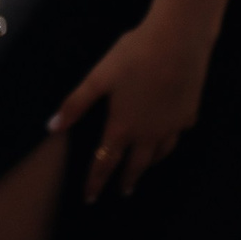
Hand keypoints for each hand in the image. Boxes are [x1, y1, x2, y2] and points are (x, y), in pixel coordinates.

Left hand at [50, 0, 232, 198]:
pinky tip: (170, 134)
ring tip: (145, 167)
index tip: (90, 198)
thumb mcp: (98, 77)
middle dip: (127, 179)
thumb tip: (51, 128)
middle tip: (123, 191)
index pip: (106, 161)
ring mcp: (172, 125)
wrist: (178, 40)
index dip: (96, 181)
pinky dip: (170, 139)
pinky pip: (178, 133)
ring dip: (150, 163)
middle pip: (137, 164)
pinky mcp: (190, 113)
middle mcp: (149, 133)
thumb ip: (76, 104)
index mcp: (123, 126)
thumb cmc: (134, 55)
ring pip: (161, 153)